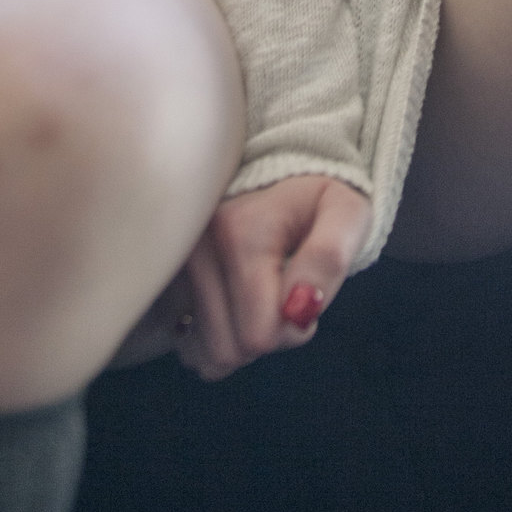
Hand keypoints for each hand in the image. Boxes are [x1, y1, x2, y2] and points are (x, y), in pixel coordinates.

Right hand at [108, 174, 371, 382]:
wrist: (278, 159)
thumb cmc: (317, 193)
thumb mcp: (346, 213)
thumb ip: (329, 259)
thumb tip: (299, 312)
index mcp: (239, 234)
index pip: (259, 334)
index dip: (292, 330)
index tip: (306, 297)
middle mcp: (195, 250)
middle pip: (228, 349)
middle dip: (266, 337)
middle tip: (285, 297)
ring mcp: (174, 264)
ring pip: (204, 351)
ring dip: (239, 338)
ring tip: (260, 297)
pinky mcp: (165, 274)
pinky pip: (185, 339)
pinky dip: (214, 333)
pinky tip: (235, 302)